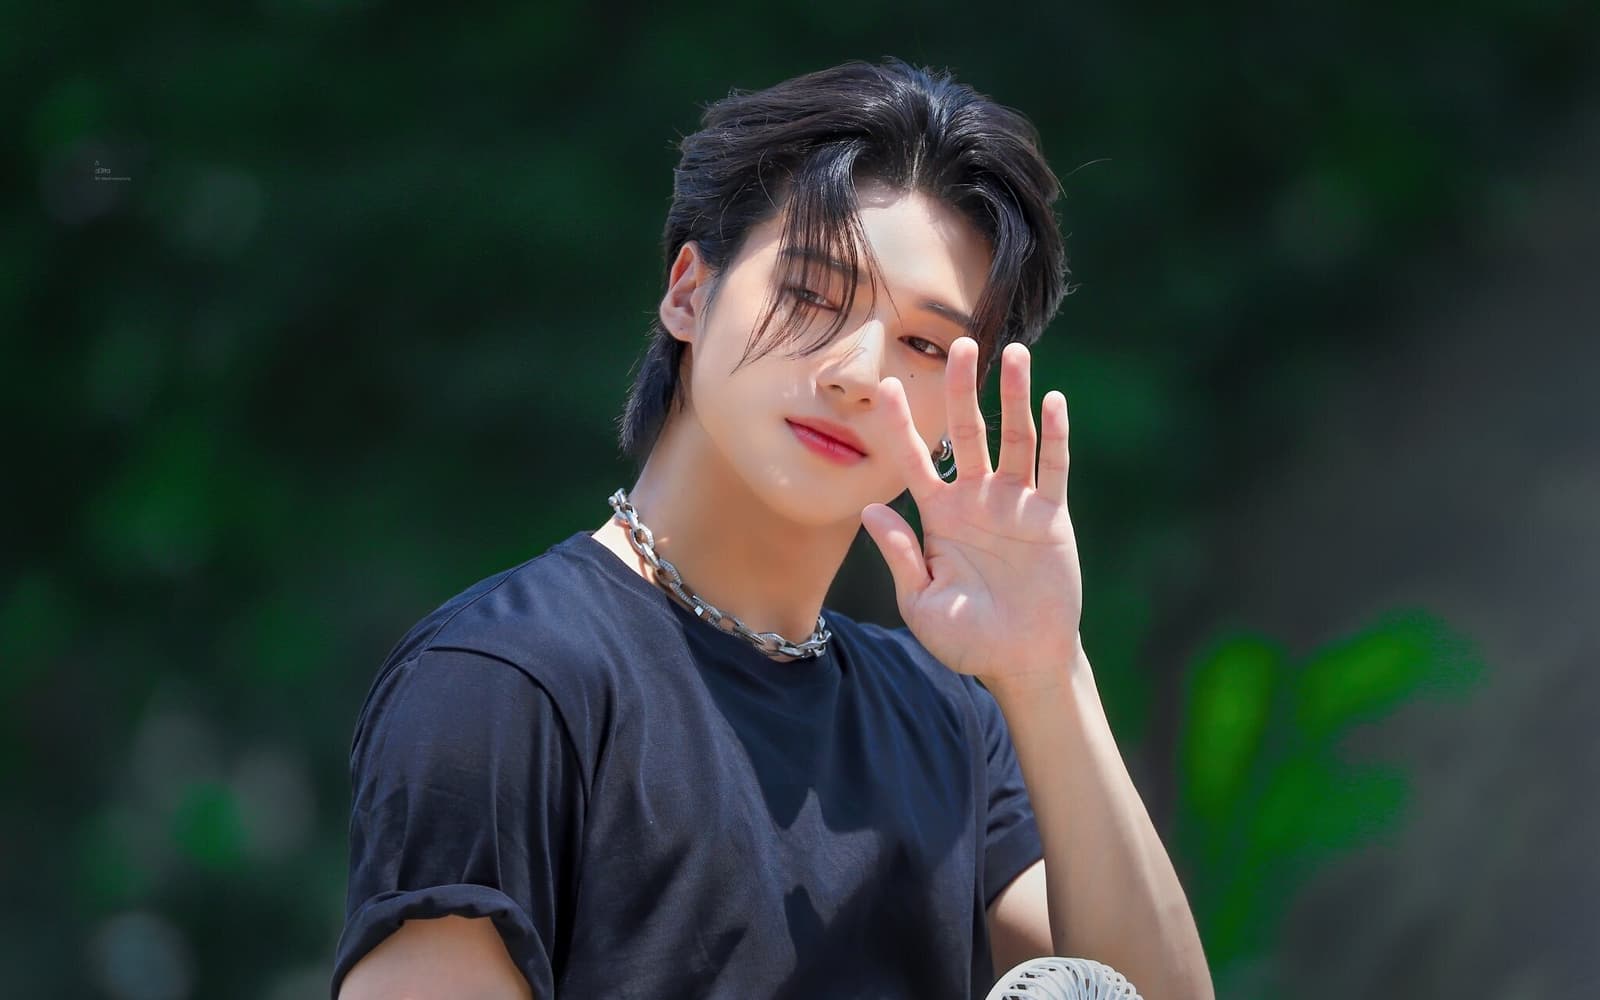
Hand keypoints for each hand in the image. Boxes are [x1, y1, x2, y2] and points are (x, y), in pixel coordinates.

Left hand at [861, 336, 1082, 689]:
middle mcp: (976, 499)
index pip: (914, 460)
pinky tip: (1053, 400)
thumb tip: (870, 509)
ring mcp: (1016, 504)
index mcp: (939, 516)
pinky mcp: (1050, 517)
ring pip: (1014, 438)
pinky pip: (1054, 469)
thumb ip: (900, 555)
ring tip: (1015, 353)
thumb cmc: (966, 639)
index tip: (883, 387)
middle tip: (959, 344)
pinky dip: (1055, 435)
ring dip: (1015, 397)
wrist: (1021, 662)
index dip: (898, 425)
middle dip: (961, 390)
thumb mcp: (920, 602)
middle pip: (966, 432)